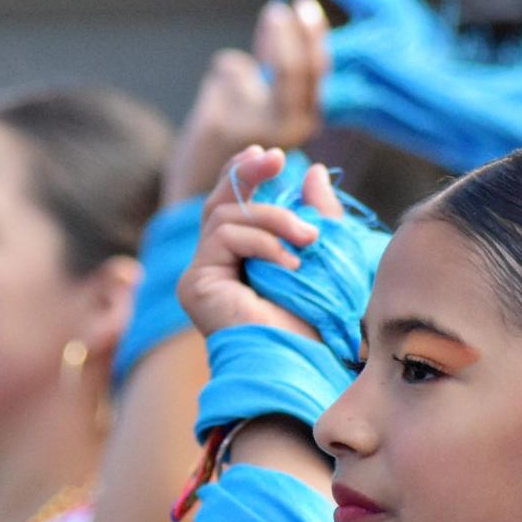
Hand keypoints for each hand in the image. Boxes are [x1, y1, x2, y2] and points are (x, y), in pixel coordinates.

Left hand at [164, 0, 331, 203]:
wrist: (200, 188)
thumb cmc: (237, 139)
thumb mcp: (269, 99)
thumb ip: (277, 62)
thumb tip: (278, 14)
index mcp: (306, 120)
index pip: (316, 68)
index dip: (312, 34)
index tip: (303, 6)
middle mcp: (288, 126)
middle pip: (292, 66)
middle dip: (285, 34)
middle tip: (276, 11)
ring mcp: (255, 125)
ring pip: (246, 69)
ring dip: (235, 73)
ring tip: (227, 90)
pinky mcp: (221, 123)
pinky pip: (223, 74)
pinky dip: (218, 81)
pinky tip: (213, 111)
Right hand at [177, 146, 342, 338]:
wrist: (309, 365)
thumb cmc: (321, 325)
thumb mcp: (327, 255)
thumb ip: (318, 215)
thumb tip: (312, 170)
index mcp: (242, 261)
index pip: (234, 207)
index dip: (246, 174)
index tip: (273, 156)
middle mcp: (216, 268)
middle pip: (219, 202)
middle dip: (247, 174)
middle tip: (278, 159)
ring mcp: (202, 276)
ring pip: (226, 216)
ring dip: (273, 219)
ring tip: (308, 240)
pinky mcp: (195, 286)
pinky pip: (222, 237)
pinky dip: (261, 241)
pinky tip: (290, 263)